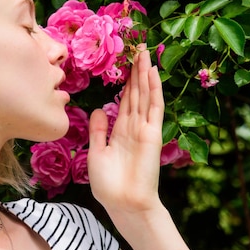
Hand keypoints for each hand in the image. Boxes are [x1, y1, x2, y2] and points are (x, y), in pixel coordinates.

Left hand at [87, 44, 164, 214]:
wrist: (122, 203)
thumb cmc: (109, 184)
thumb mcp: (96, 152)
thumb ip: (98, 130)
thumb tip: (98, 109)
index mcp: (120, 130)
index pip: (124, 99)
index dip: (125, 80)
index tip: (125, 62)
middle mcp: (133, 126)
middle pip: (136, 92)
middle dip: (136, 69)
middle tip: (138, 46)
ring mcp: (144, 128)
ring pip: (145, 94)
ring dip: (145, 73)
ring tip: (145, 51)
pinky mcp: (152, 133)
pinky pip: (154, 107)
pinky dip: (153, 89)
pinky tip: (152, 72)